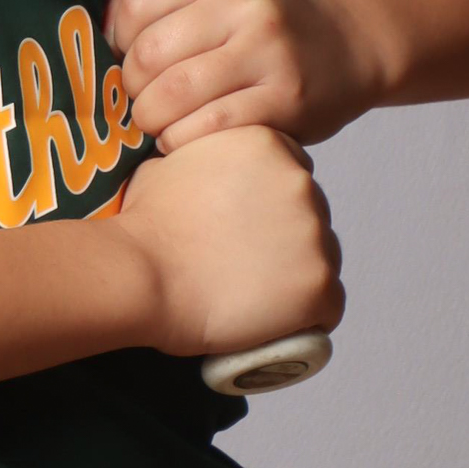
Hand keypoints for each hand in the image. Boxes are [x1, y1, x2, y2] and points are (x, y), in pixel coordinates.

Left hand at [105, 0, 384, 152]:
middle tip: (138, 99)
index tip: (122, 59)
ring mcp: (268, 53)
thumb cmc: (268, 26)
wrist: (349, 47)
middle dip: (131, 87)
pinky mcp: (283, 100)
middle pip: (148, 54)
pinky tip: (183, 136)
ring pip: (173, 95)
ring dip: (150, 118)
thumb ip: (167, 4)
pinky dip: (181, 139)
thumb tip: (97, 40)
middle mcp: (247, 4)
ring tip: (156, 121)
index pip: (134, 6)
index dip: (114, 41)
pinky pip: (207, 127)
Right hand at [114, 126, 343, 361]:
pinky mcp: (319, 284)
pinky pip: (329, 305)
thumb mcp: (171, 162)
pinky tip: (275, 322)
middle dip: (285, 240)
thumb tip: (203, 170)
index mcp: (269, 145)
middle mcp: (301, 182)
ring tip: (253, 297)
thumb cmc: (145, 226)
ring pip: (322, 261)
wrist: (139, 274)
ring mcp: (315, 234)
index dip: (270, 208)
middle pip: (311, 218)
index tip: (245, 231)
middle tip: (244, 267)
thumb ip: (205, 158)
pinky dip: (307, 317)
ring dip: (297, 277)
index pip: (291, 178)